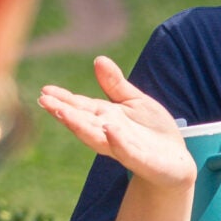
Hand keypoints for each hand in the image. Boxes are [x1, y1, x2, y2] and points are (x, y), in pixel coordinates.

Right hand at [37, 57, 195, 188]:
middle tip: (44, 101)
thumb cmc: (152, 131)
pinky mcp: (141, 160)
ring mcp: (123, 148)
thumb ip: (116, 85)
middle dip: (64, 112)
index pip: (80, 107)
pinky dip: (118, 141)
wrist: (176, 161)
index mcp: (105, 117)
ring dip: (80, 126)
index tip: (45, 90)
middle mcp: (108, 133)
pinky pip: (127, 151)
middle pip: (82, 122)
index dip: (63, 99)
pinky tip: (110, 129)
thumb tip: (98, 59)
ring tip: (64, 114)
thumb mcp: (135, 101)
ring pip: (97, 138)